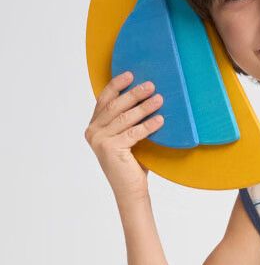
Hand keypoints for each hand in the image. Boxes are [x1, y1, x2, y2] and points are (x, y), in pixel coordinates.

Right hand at [84, 71, 164, 202]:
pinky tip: (160, 119)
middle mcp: (93, 132)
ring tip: (159, 99)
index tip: (130, 74)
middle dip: (134, 94)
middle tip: (151, 85)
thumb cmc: (132, 164)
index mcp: (94, 127)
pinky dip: (148, 125)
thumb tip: (145, 96)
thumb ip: (127, 120)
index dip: (116, 85)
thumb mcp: (127, 138)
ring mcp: (100, 141)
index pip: (104, 100)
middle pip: (115, 106)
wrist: (131, 191)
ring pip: (125, 118)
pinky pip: (134, 132)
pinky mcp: (111, 149)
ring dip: (143, 106)